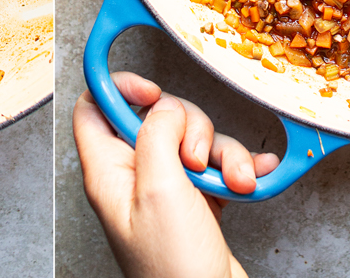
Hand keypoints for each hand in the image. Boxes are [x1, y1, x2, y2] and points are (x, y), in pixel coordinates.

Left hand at [72, 71, 278, 277]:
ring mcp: (167, 190)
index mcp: (108, 172)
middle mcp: (134, 177)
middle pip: (157, 119)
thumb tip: (164, 106)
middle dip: (191, 128)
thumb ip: (156, 134)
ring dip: (223, 154)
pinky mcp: (198, 202)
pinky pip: (218, 166)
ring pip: (194, 141)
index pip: (94, 108)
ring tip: (234, 182)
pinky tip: (254, 176)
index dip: (120, 89)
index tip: (153, 91)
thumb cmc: (173, 268)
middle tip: (196, 159)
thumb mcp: (159, 189)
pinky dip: (239, 167)